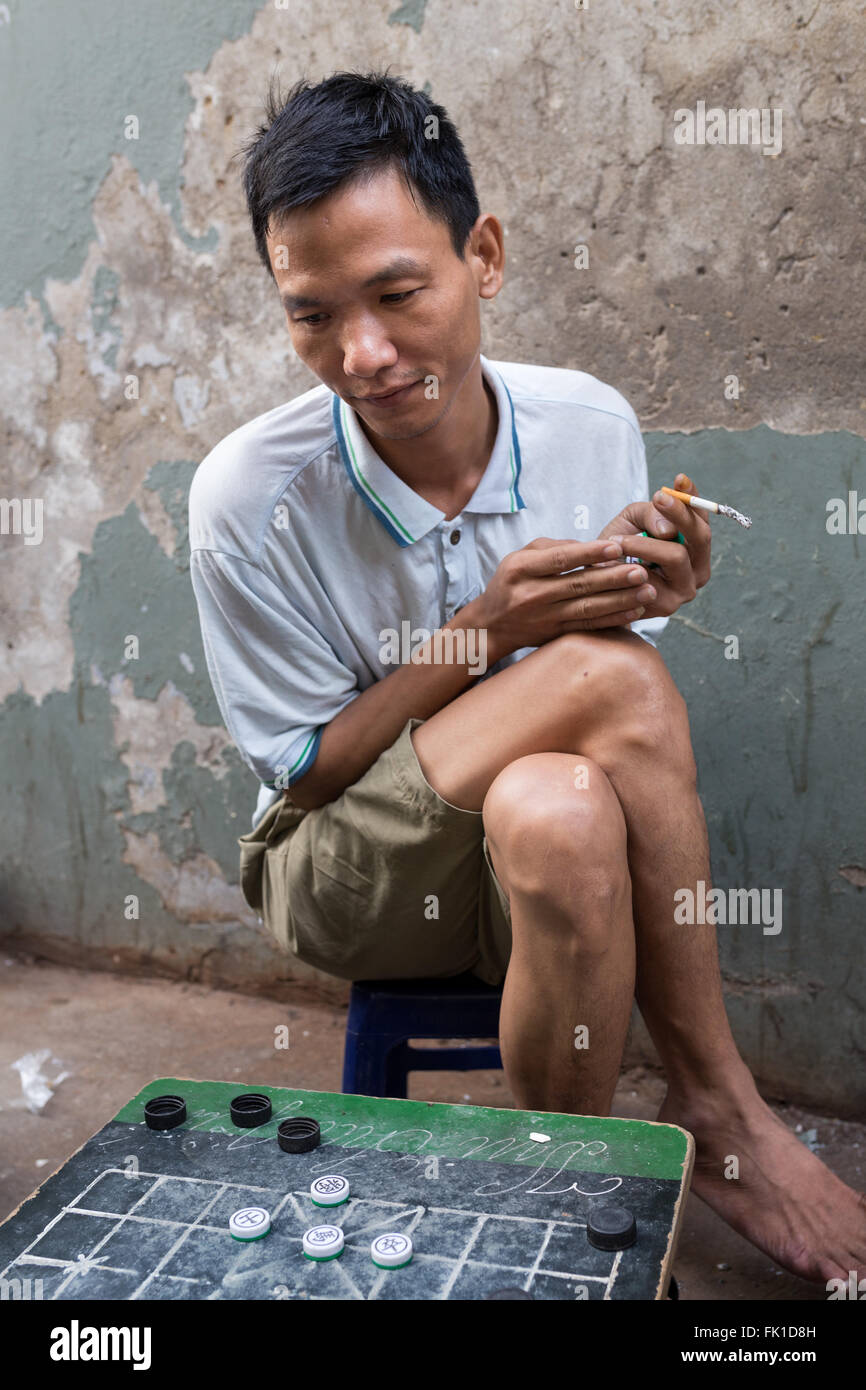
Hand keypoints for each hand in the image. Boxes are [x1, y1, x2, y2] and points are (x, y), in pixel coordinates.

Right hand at [470, 536, 658, 661]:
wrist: (492, 624)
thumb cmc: (512, 581)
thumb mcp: (521, 556)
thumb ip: (554, 547)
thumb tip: (591, 547)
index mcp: (522, 569)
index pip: (561, 559)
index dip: (590, 553)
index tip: (617, 547)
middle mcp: (532, 594)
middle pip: (578, 585)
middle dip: (613, 578)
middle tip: (641, 570)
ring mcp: (544, 617)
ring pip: (587, 608)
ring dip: (620, 600)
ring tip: (646, 591)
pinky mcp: (555, 633)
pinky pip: (588, 625)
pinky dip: (612, 619)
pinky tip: (634, 611)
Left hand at [597, 473, 710, 616]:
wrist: (597, 584)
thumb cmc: (618, 546)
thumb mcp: (632, 520)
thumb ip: (650, 513)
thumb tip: (668, 529)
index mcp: (696, 546)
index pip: (702, 517)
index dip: (693, 497)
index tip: (679, 479)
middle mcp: (698, 569)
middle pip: (700, 537)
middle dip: (679, 513)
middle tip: (658, 498)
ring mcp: (685, 589)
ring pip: (676, 556)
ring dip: (644, 543)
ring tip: (616, 539)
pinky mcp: (666, 606)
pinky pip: (653, 580)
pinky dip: (630, 567)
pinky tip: (611, 564)